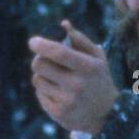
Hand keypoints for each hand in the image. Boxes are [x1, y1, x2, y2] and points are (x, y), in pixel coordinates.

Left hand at [28, 20, 118, 134]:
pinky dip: (44, 90)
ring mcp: (67, 102)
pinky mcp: (58, 114)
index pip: (60, 53)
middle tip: (44, 59)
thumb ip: (80, 39)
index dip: (43, 45)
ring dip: (41, 75)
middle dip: (39, 59)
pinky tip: (56, 92)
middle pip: (41, 65)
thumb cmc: (98, 79)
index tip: (33, 41)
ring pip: (37, 80)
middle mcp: (77, 86)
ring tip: (54, 77)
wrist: (106, 115)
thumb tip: (63, 24)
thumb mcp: (97, 57)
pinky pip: (39, 94)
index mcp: (88, 68)